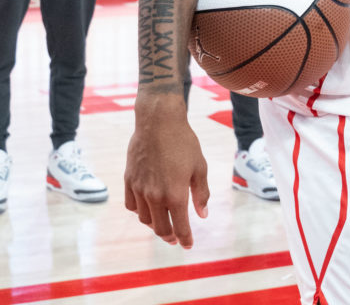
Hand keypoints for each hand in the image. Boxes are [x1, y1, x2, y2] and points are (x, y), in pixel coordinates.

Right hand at [124, 97, 209, 248]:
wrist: (158, 123)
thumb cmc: (184, 143)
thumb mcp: (200, 167)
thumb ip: (201, 193)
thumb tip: (203, 214)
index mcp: (175, 194)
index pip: (180, 226)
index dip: (185, 238)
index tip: (188, 245)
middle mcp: (154, 196)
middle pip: (160, 228)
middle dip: (169, 236)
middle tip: (176, 238)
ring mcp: (139, 189)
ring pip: (145, 219)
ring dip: (155, 225)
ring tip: (164, 223)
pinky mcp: (128, 180)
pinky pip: (131, 205)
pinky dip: (140, 212)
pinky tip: (148, 209)